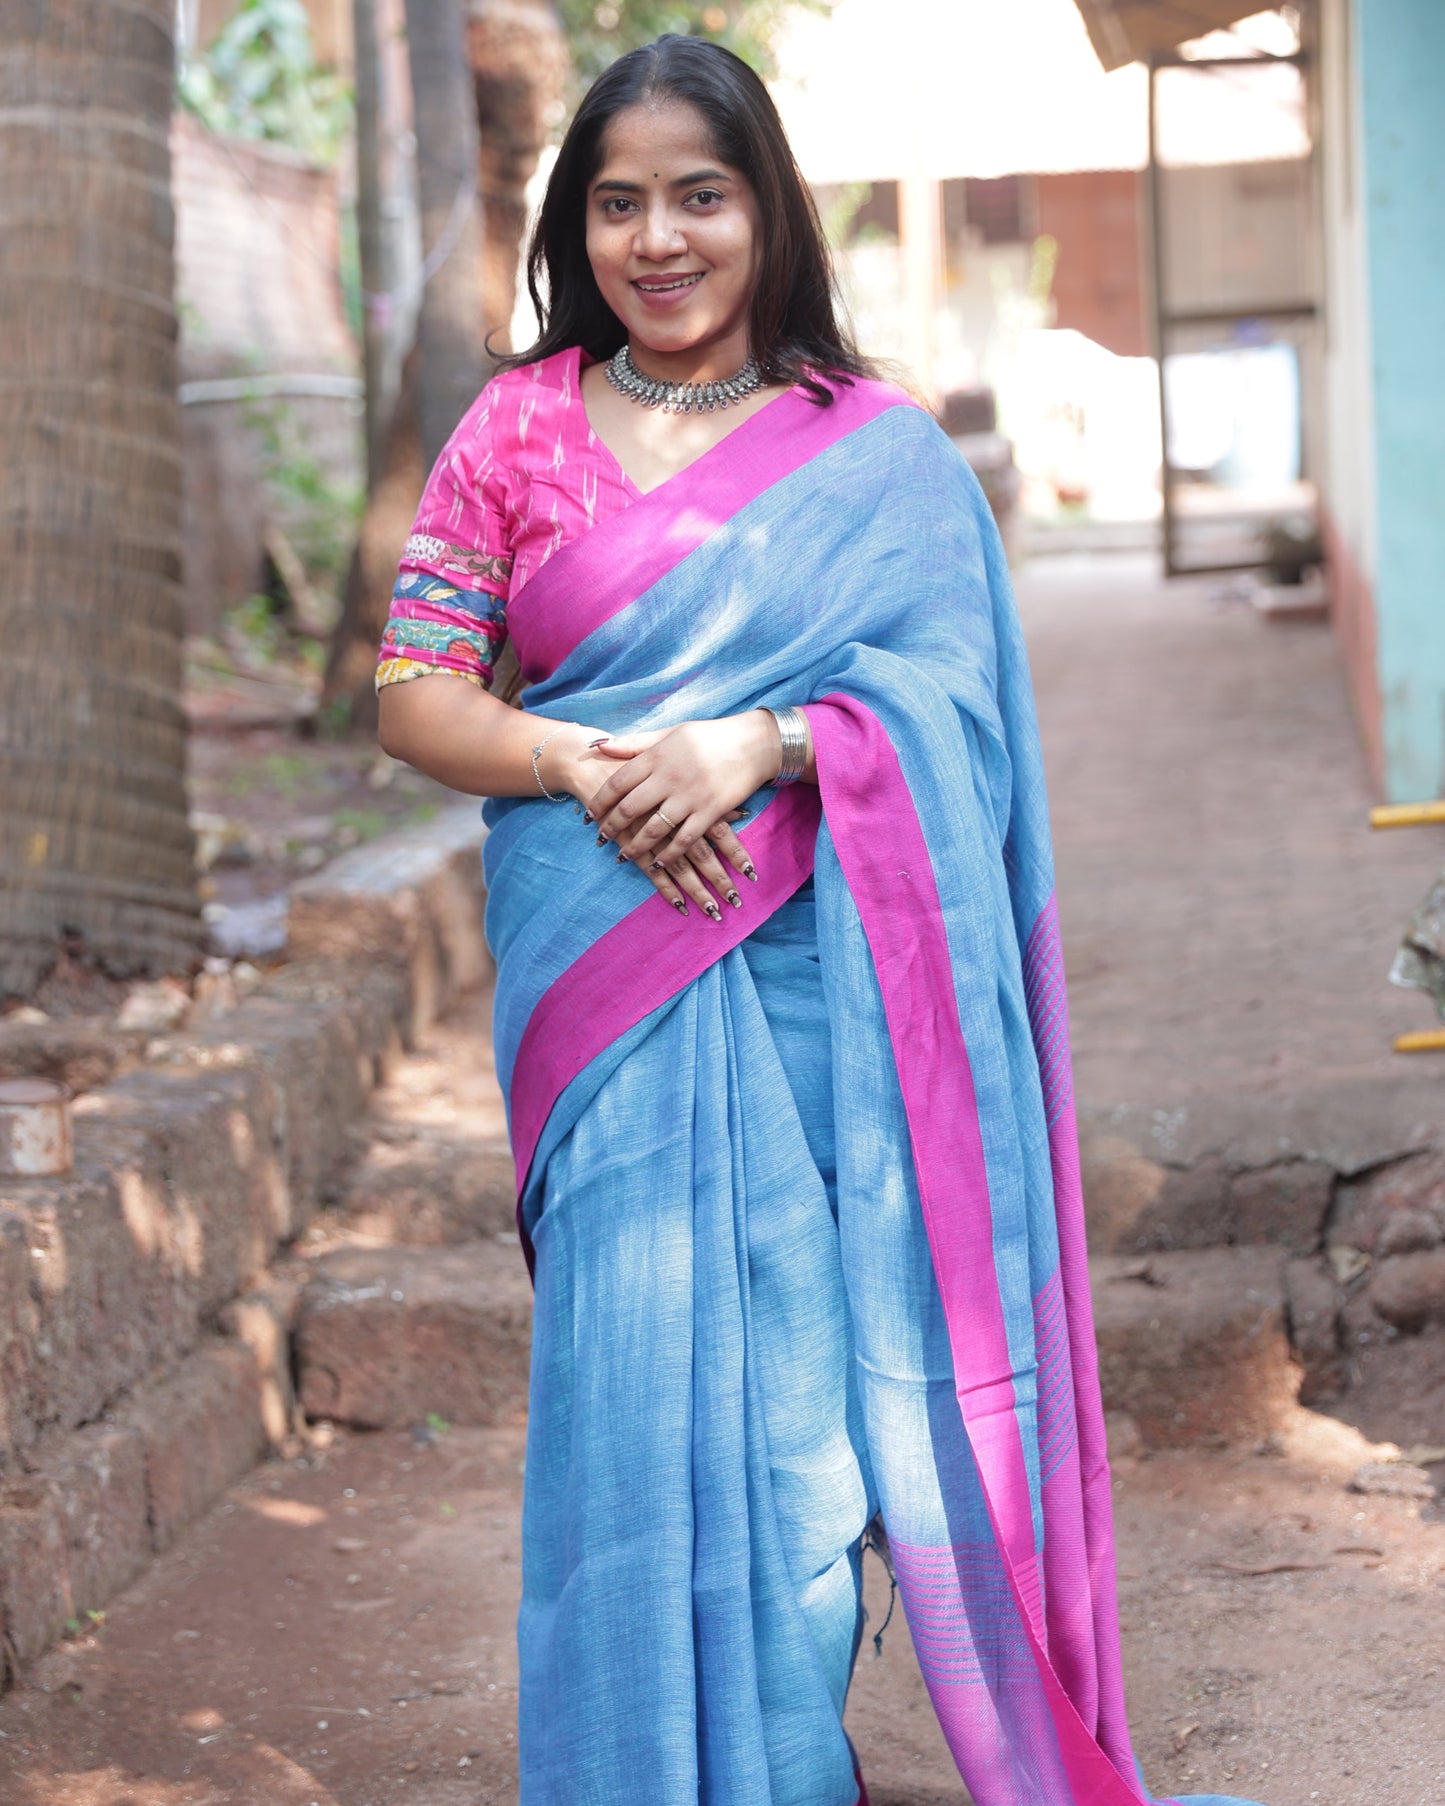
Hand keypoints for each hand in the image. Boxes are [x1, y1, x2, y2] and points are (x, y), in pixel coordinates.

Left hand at [585, 713, 779, 921]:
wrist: (753, 743)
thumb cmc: (709, 736)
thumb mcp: (670, 733)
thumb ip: (634, 743)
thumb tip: (598, 745)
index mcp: (656, 756)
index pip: (618, 782)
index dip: (600, 801)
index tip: (589, 814)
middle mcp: (668, 778)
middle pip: (630, 808)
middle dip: (611, 826)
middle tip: (600, 838)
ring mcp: (689, 797)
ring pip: (653, 829)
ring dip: (635, 846)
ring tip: (622, 856)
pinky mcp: (709, 812)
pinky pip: (683, 840)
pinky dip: (668, 855)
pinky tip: (657, 864)